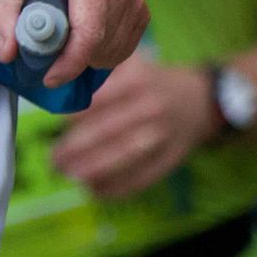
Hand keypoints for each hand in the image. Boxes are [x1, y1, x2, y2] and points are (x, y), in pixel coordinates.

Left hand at [0, 0, 147, 93]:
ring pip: (115, 52)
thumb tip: (9, 54)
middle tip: (52, 52)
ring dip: (90, 59)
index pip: (88, 34)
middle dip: (74, 61)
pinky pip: (126, 48)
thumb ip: (3, 17)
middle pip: (101, 47)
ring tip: (69, 40)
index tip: (49, 77)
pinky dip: (105, 53)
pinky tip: (87, 40)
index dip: (69, 64)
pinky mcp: (141, 9)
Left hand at [51, 56, 220, 200]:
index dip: (73, 117)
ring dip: (92, 169)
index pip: (99, 100)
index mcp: (138, 80)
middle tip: (54, 159)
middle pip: (108, 131)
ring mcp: (163, 135)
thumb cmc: (154, 83)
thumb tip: (59, 83)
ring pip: (124, 156)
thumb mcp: (132, 65)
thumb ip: (100, 72)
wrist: (201, 101)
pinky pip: (142, 177)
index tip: (56, 126)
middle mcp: (151, 107)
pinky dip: (117, 187)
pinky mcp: (171, 158)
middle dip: (76, 148)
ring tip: (69, 175)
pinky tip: (94, 191)